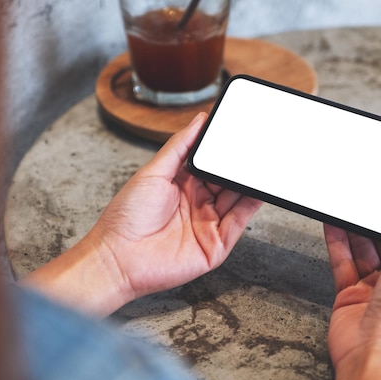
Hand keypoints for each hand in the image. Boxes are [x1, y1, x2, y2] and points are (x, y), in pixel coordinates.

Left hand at [22, 113, 261, 316]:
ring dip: (250, 183)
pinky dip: (251, 206)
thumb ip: (179, 146)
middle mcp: (197, 204)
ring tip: (262, 165)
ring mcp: (208, 224)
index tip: (239, 133)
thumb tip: (199, 121)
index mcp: (182, 185)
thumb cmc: (126, 217)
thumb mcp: (153, 172)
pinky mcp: (216, 245)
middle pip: (227, 181)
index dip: (224, 151)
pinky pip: (238, 222)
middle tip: (256, 148)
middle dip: (240, 166)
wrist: (117, 258)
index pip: (211, 164)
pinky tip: (259, 190)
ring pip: (237, 199)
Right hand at [324, 184, 380, 379]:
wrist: (370, 354)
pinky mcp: (350, 292)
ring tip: (346, 203)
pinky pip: (343, 261)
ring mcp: (375, 287)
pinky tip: (332, 224)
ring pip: (362, 249)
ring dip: (355, 228)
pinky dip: (337, 242)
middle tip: (367, 194)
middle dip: (377, 221)